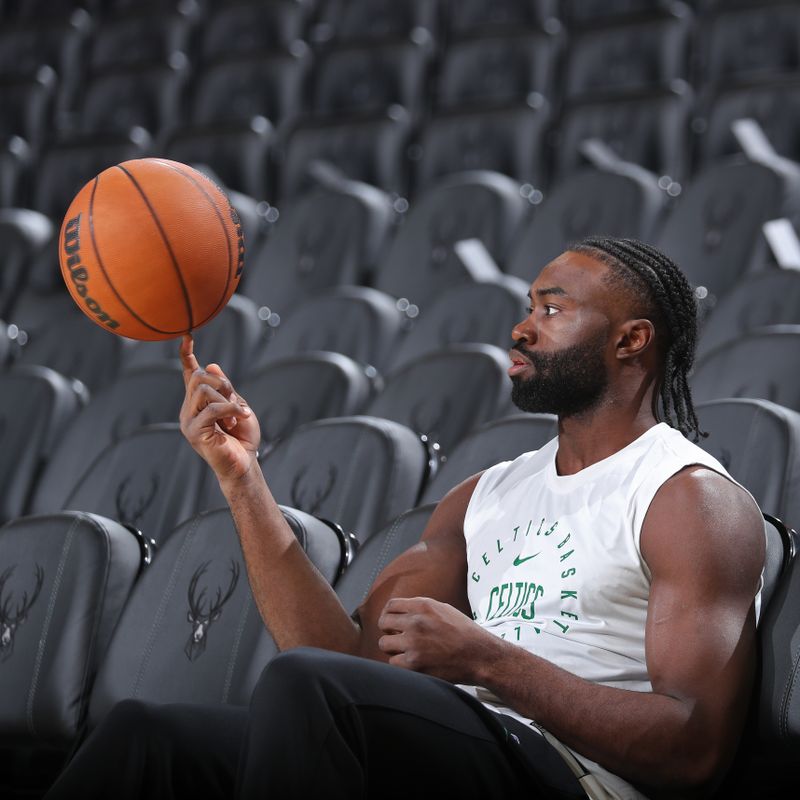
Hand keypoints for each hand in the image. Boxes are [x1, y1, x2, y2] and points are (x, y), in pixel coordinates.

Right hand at [179, 335, 260, 482]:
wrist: (244, 464)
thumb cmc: (242, 438)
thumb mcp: (238, 405)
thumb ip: (225, 388)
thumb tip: (211, 364)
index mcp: (198, 402)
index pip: (188, 375)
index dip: (187, 355)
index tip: (187, 336)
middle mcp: (189, 410)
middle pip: (198, 377)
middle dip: (221, 383)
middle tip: (235, 401)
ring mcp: (189, 421)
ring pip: (203, 389)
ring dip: (227, 398)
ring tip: (237, 414)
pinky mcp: (194, 431)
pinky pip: (212, 408)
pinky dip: (231, 409)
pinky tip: (241, 417)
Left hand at [377, 597, 499, 683]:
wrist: (480, 655)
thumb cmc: (465, 633)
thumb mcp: (444, 609)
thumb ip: (421, 609)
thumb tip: (401, 612)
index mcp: (423, 606)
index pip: (391, 605)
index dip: (389, 614)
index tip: (392, 622)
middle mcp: (416, 622)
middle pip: (383, 623)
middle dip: (389, 630)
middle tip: (397, 637)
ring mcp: (413, 643)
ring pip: (385, 644)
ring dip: (394, 648)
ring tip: (406, 651)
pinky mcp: (414, 664)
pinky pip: (393, 662)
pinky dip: (401, 664)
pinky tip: (413, 663)